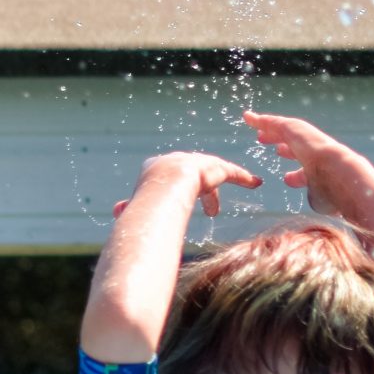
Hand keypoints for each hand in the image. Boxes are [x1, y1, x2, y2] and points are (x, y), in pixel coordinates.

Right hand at [113, 152, 262, 219]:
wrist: (165, 182)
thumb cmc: (146, 199)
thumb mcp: (136, 204)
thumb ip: (128, 208)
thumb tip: (117, 212)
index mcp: (156, 166)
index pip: (168, 179)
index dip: (174, 194)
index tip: (178, 204)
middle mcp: (177, 160)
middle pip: (189, 177)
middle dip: (196, 193)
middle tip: (205, 211)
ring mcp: (196, 162)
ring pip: (210, 175)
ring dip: (213, 192)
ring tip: (215, 210)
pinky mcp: (215, 167)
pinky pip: (232, 173)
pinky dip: (243, 178)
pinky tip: (255, 184)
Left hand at [242, 111, 370, 219]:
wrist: (338, 173)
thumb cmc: (332, 192)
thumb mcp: (321, 200)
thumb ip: (315, 199)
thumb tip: (315, 202)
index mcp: (319, 171)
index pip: (306, 172)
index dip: (296, 175)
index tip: (287, 178)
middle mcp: (312, 151)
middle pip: (296, 149)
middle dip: (285, 147)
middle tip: (275, 148)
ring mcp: (305, 138)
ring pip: (284, 132)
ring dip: (271, 131)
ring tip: (259, 131)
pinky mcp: (294, 128)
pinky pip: (274, 123)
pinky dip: (261, 120)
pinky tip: (248, 118)